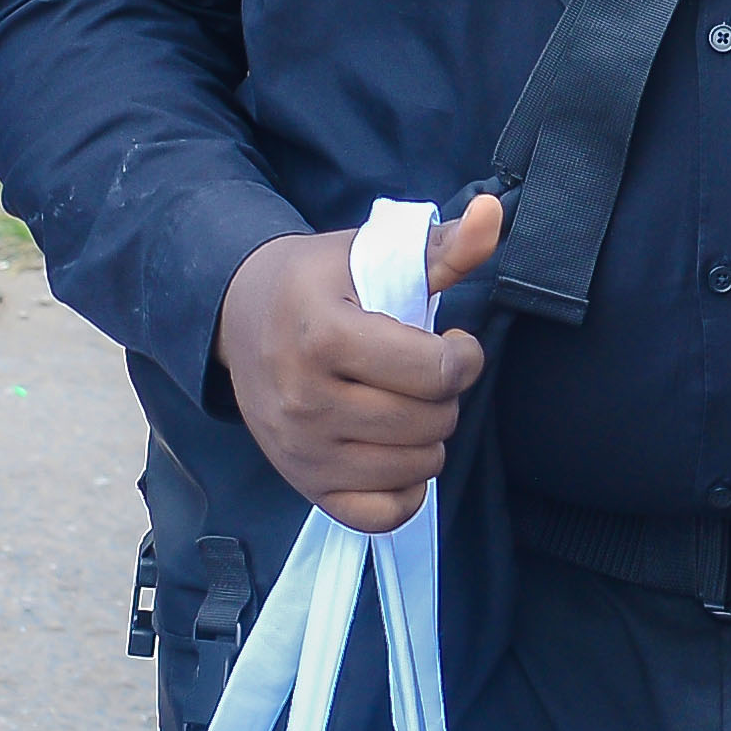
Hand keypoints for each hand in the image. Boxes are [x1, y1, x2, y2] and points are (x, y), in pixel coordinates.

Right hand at [217, 198, 502, 531]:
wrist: (238, 316)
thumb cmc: (317, 282)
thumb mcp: (372, 252)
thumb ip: (441, 247)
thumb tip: (492, 215)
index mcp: (324, 336)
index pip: (435, 373)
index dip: (464, 356)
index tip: (452, 341)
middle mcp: (306, 400)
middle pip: (430, 421)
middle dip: (445, 395)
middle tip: (424, 373)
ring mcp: (302, 451)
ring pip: (416, 468)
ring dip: (430, 438)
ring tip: (408, 404)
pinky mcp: (304, 485)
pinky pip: (381, 516)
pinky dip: (405, 491)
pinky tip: (398, 453)